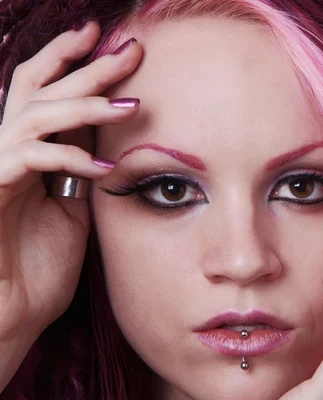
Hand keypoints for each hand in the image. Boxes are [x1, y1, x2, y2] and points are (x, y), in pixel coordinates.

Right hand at [0, 20, 141, 341]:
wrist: (16, 312)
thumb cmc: (42, 264)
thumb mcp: (75, 206)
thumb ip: (82, 169)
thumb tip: (106, 141)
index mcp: (26, 152)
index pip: (44, 92)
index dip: (69, 59)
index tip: (106, 38)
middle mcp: (5, 150)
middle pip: (41, 90)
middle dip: (87, 66)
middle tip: (130, 50)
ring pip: (35, 115)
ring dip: (84, 105)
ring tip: (130, 105)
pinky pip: (27, 158)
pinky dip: (69, 156)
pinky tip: (105, 168)